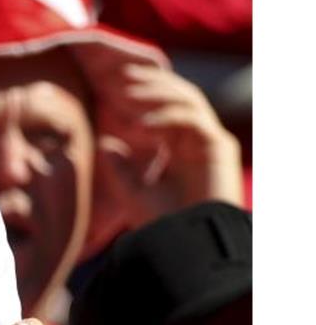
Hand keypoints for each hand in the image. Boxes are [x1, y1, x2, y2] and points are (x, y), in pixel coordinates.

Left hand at [88, 63, 243, 256]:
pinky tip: (139, 126)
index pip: (163, 108)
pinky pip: (191, 120)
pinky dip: (165, 117)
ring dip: (156, 94)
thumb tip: (105, 143)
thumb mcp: (131, 192)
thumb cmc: (161, 226)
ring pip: (186, 100)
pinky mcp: (219, 148)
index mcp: (180, 147)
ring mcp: (211, 142)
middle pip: (177, 96)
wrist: (186, 248)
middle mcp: (198, 140)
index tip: (111, 88)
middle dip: (150, 84)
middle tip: (120, 77)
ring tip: (125, 94)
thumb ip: (119, 168)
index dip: (141, 95)